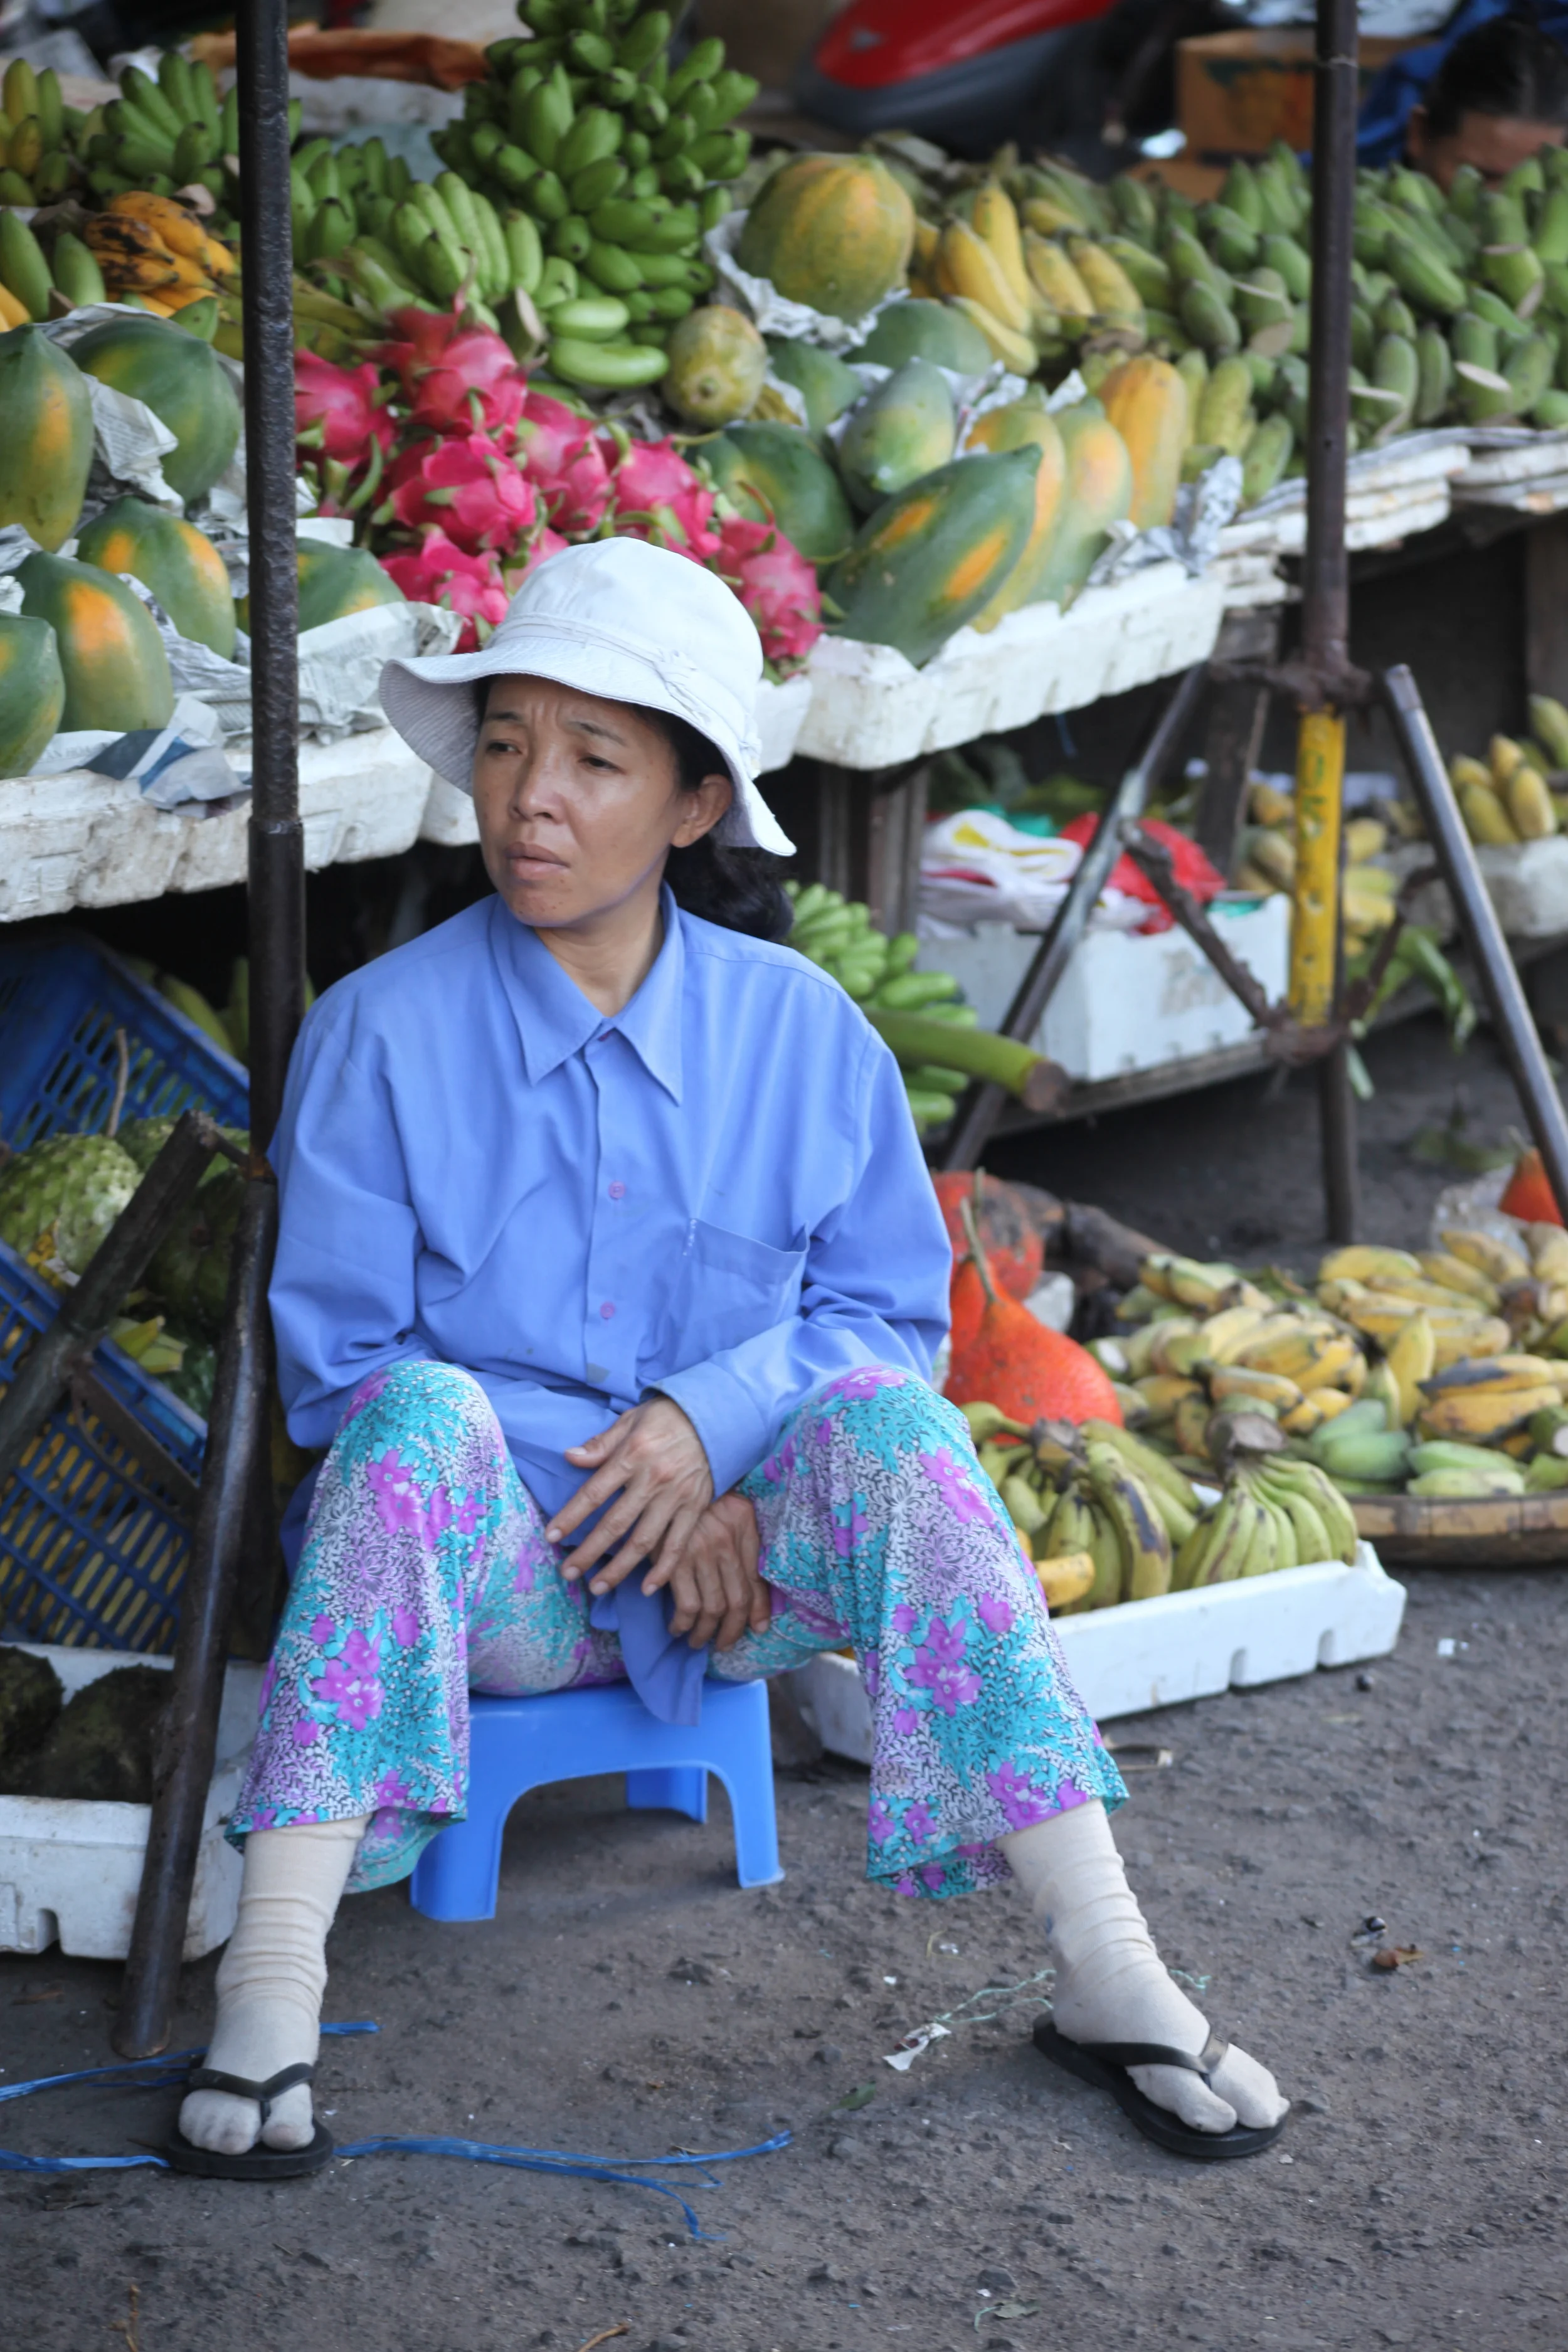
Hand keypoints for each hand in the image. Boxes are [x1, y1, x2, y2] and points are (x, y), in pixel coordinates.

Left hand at [550, 1396, 713, 1597]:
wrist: (714, 1417)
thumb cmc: (667, 1418)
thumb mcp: (631, 1421)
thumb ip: (601, 1444)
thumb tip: (569, 1457)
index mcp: (631, 1456)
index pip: (594, 1493)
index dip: (571, 1517)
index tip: (552, 1536)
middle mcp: (652, 1479)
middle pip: (615, 1524)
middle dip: (588, 1552)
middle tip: (569, 1573)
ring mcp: (675, 1497)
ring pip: (644, 1541)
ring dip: (620, 1569)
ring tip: (598, 1587)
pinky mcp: (695, 1508)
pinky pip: (678, 1544)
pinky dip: (664, 1569)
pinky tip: (648, 1588)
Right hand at [663, 1492, 771, 1650]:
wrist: (666, 1468)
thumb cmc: (700, 1489)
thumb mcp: (731, 1506)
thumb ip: (744, 1540)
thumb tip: (754, 1586)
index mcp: (744, 1527)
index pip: (755, 1580)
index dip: (758, 1610)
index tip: (757, 1628)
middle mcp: (726, 1541)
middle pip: (736, 1600)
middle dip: (731, 1630)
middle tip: (724, 1643)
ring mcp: (700, 1551)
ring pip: (712, 1607)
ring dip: (705, 1633)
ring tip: (698, 1641)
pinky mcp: (673, 1558)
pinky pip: (686, 1604)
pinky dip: (683, 1623)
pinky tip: (678, 1626)